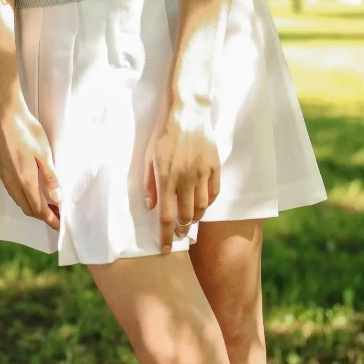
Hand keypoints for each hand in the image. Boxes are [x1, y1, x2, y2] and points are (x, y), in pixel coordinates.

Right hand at [0, 92, 63, 230]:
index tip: (61, 225)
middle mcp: (12, 183)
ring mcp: (4, 177)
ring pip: (20, 201)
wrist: (4, 115)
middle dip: (44, 216)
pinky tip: (34, 190)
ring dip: (34, 207)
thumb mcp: (44, 153)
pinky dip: (25, 198)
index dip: (51, 219)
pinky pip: (13, 192)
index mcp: (25, 180)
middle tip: (59, 215)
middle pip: (28, 209)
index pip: (39, 209)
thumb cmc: (27, 131)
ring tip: (49, 205)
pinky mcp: (1, 170)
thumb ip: (50, 177)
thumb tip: (58, 199)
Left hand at [143, 100, 220, 252]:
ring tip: (190, 220)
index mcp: (166, 178)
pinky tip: (202, 204)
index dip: (165, 237)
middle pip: (187, 216)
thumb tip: (150, 207)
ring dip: (196, 218)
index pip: (165, 216)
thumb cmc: (164, 135)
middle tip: (179, 233)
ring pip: (202, 207)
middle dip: (182, 230)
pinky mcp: (214, 167)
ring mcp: (202, 173)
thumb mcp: (148, 157)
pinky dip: (207, 203)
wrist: (188, 113)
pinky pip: (213, 193)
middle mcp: (185, 179)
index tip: (165, 250)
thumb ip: (149, 183)